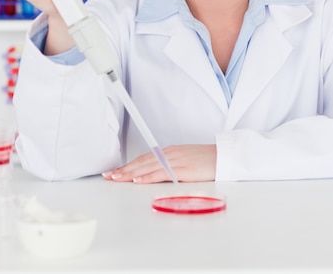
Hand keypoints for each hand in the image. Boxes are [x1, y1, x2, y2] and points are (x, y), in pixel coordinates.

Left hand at [102, 145, 216, 182]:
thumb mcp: (185, 160)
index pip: (144, 158)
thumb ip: (170, 166)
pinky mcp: (182, 170)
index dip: (129, 165)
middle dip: (124, 169)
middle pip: (142, 162)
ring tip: (117, 178)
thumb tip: (157, 175)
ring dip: (130, 173)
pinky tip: (138, 180)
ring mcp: (175, 161)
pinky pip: (161, 173)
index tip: (116, 171)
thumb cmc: (207, 161)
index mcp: (169, 152)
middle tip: (109, 176)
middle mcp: (169, 154)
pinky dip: (148, 176)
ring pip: (147, 167)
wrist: (224, 157)